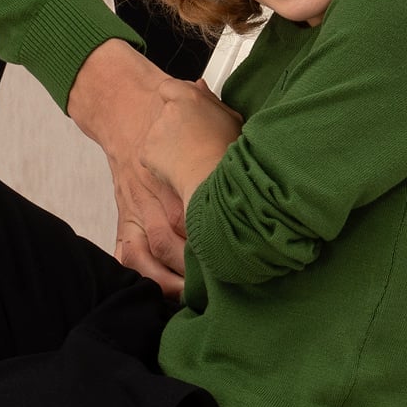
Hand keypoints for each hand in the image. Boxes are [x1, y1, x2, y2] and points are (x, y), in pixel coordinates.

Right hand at [67, 40, 229, 293]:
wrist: (127, 108)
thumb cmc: (177, 115)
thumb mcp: (217, 117)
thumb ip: (242, 138)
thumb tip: (281, 149)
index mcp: (186, 177)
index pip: (206, 219)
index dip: (224, 245)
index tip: (245, 263)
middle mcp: (161, 200)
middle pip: (180, 246)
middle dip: (202, 273)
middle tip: (227, 291)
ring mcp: (139, 213)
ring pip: (153, 257)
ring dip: (174, 282)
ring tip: (197, 299)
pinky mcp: (126, 220)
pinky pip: (128, 256)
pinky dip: (143, 276)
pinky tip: (162, 294)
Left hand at [141, 82, 242, 206]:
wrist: (212, 179)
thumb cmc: (226, 152)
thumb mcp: (230, 119)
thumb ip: (211, 98)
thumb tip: (199, 86)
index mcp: (188, 97)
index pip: (170, 87)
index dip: (177, 99)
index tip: (187, 111)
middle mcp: (168, 110)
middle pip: (165, 112)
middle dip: (176, 123)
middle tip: (194, 139)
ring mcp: (155, 131)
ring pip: (159, 133)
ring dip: (169, 142)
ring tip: (190, 156)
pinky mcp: (146, 152)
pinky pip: (151, 153)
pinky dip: (161, 160)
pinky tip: (180, 166)